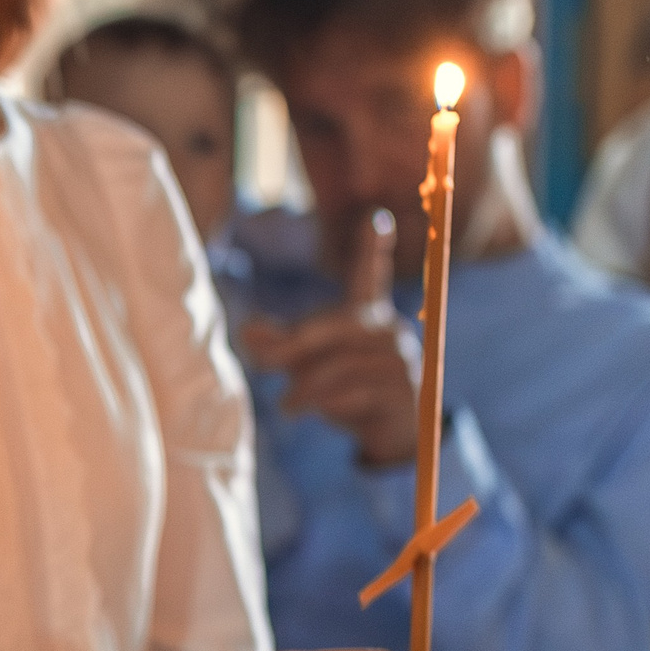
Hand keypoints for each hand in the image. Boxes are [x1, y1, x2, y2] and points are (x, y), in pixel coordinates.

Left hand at [241, 209, 421, 468]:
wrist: (389, 432)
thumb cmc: (344, 387)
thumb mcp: (307, 363)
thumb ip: (279, 345)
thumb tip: (246, 331)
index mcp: (368, 314)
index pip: (371, 276)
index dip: (373, 249)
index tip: (377, 218)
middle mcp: (389, 330)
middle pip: (338, 324)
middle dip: (294, 345)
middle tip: (260, 363)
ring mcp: (401, 360)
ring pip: (339, 364)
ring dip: (304, 387)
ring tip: (286, 405)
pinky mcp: (404, 392)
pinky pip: (354, 392)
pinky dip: (325, 405)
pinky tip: (310, 412)